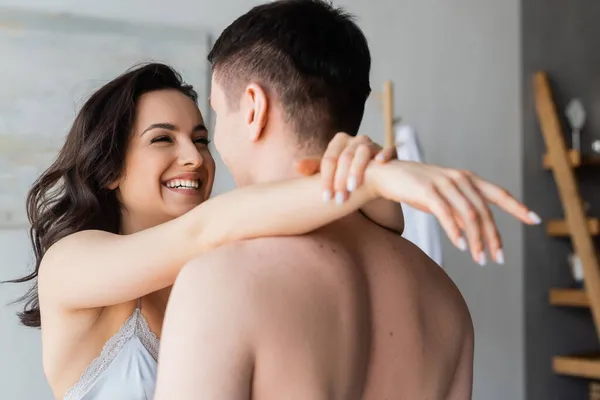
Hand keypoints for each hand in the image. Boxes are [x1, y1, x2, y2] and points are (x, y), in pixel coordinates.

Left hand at [296, 132, 395, 203]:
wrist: (372, 177)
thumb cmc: (345, 174)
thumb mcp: (329, 172)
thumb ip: (313, 168)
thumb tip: (297, 166)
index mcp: (340, 141)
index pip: (329, 159)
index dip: (326, 178)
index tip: (325, 198)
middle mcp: (356, 139)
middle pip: (345, 157)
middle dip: (340, 180)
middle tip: (339, 200)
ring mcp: (374, 144)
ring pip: (364, 152)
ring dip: (357, 169)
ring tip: (353, 187)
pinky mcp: (390, 151)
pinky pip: (389, 149)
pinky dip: (385, 154)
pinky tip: (380, 163)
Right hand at [368, 160, 540, 264]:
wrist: (386, 175)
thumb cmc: (415, 187)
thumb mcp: (443, 197)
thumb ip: (460, 209)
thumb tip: (475, 231)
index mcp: (467, 179)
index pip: (498, 194)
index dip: (518, 207)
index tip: (535, 220)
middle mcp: (459, 179)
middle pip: (485, 211)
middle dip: (494, 237)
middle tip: (498, 258)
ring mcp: (444, 184)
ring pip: (469, 214)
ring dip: (477, 240)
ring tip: (480, 259)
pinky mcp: (427, 191)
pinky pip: (446, 214)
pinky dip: (455, 231)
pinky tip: (461, 245)